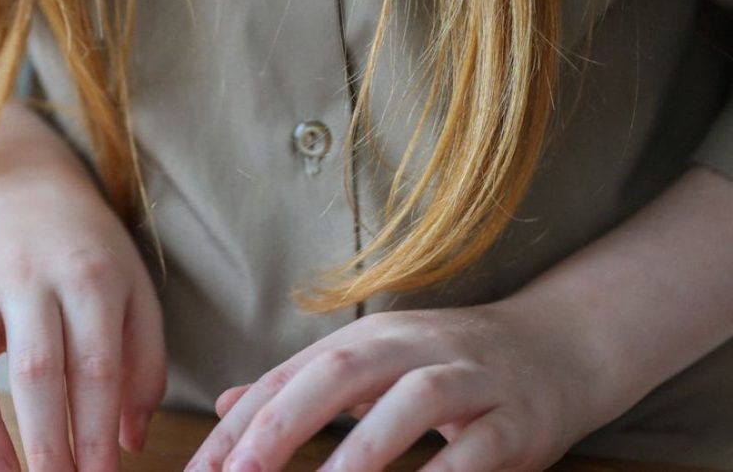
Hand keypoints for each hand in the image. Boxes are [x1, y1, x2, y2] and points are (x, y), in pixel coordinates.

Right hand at [0, 105, 165, 471]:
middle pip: (36, 370)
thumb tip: (129, 440)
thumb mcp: (136, 295)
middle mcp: (33, 277)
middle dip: (46, 443)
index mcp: (91, 278)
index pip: (96, 367)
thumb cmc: (92, 257)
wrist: (26, 193)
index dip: (98, 431)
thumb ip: (143, 365)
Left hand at [188, 303, 623, 471]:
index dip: (241, 424)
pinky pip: (475, 451)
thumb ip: (301, 383)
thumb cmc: (450, 363)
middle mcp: (413, 347)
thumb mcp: (373, 361)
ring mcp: (468, 378)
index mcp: (368, 338)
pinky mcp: (514, 417)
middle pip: (340, 373)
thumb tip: (229, 403)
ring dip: (359, 453)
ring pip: (409, 404)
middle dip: (283, 424)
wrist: (560, 344)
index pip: (290, 375)